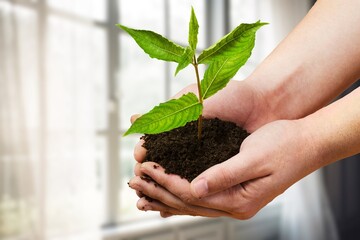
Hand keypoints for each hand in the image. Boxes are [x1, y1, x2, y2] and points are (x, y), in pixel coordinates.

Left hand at [129, 119, 318, 218]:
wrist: (307, 144)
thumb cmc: (284, 145)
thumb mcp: (254, 157)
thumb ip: (224, 174)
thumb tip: (194, 187)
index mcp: (240, 199)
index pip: (193, 194)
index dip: (167, 180)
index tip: (145, 167)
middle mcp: (235, 206)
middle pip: (187, 202)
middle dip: (158, 190)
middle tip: (132, 180)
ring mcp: (234, 201)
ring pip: (191, 202)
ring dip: (164, 195)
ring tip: (140, 189)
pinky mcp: (232, 192)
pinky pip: (200, 197)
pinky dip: (179, 194)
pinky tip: (164, 194)